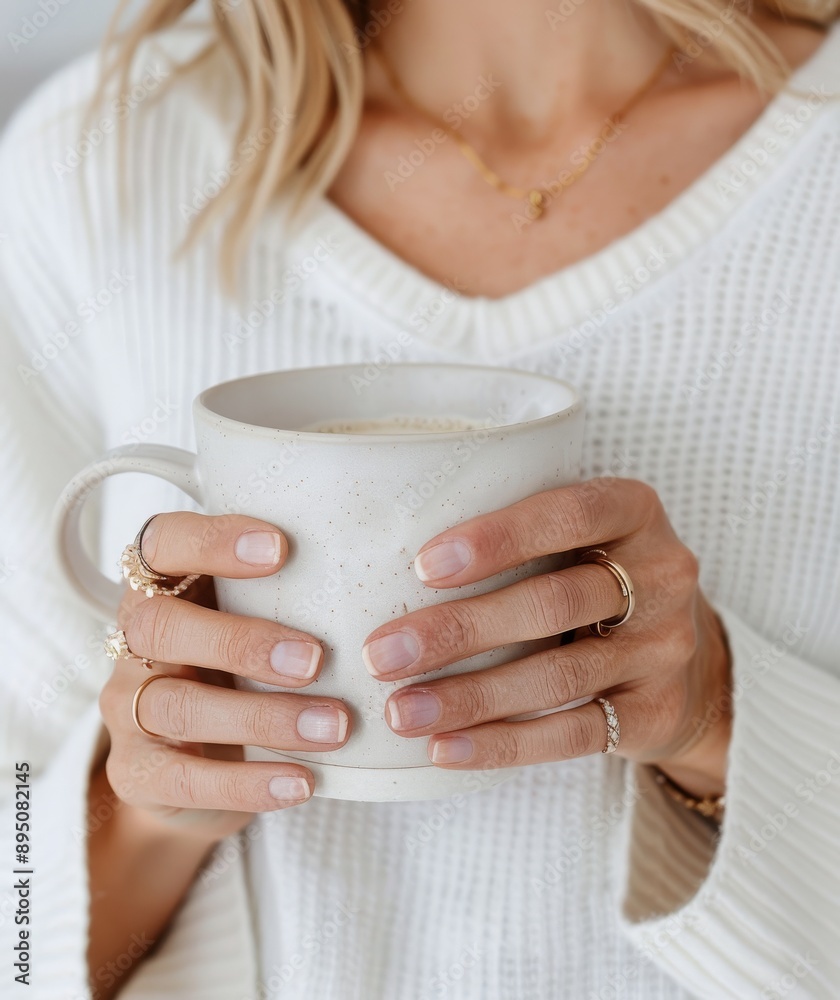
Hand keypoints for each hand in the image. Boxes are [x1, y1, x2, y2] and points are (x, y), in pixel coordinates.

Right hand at [99, 512, 351, 843]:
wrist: (197, 770)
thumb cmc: (245, 669)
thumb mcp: (260, 619)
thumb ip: (293, 591)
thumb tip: (392, 572)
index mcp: (162, 585)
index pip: (164, 544)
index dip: (213, 542)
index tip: (282, 549)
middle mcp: (134, 641)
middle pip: (161, 627)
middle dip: (242, 642)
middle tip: (317, 660)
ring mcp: (125, 708)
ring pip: (179, 706)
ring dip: (264, 717)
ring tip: (335, 727)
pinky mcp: (136, 773)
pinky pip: (184, 779)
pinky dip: (249, 782)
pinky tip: (303, 781)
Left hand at [362, 479, 730, 798]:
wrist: (687, 662)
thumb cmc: (594, 579)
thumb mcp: (578, 538)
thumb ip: (517, 535)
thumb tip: (385, 561)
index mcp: (634, 511)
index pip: (568, 515)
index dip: (497, 539)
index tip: (423, 567)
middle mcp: (662, 575)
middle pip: (553, 602)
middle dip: (460, 631)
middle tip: (383, 654)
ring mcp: (665, 648)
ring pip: (559, 676)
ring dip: (471, 697)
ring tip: (401, 711)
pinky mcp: (656, 712)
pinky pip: (575, 734)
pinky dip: (504, 743)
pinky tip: (446, 748)